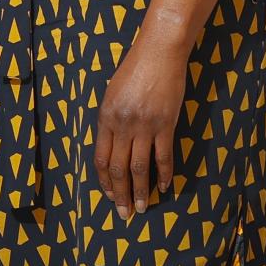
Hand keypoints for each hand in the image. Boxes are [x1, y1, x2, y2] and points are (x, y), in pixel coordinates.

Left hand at [94, 31, 187, 221]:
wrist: (159, 51)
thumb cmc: (134, 68)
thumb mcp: (112, 93)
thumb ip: (110, 120)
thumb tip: (112, 145)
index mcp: (105, 117)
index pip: (100, 158)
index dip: (104, 181)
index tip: (109, 196)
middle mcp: (122, 125)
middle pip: (118, 168)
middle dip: (120, 194)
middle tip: (124, 214)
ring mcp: (144, 125)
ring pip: (140, 167)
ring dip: (140, 191)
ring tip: (141, 208)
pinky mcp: (165, 124)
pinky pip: (164, 156)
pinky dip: (164, 174)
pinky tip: (164, 187)